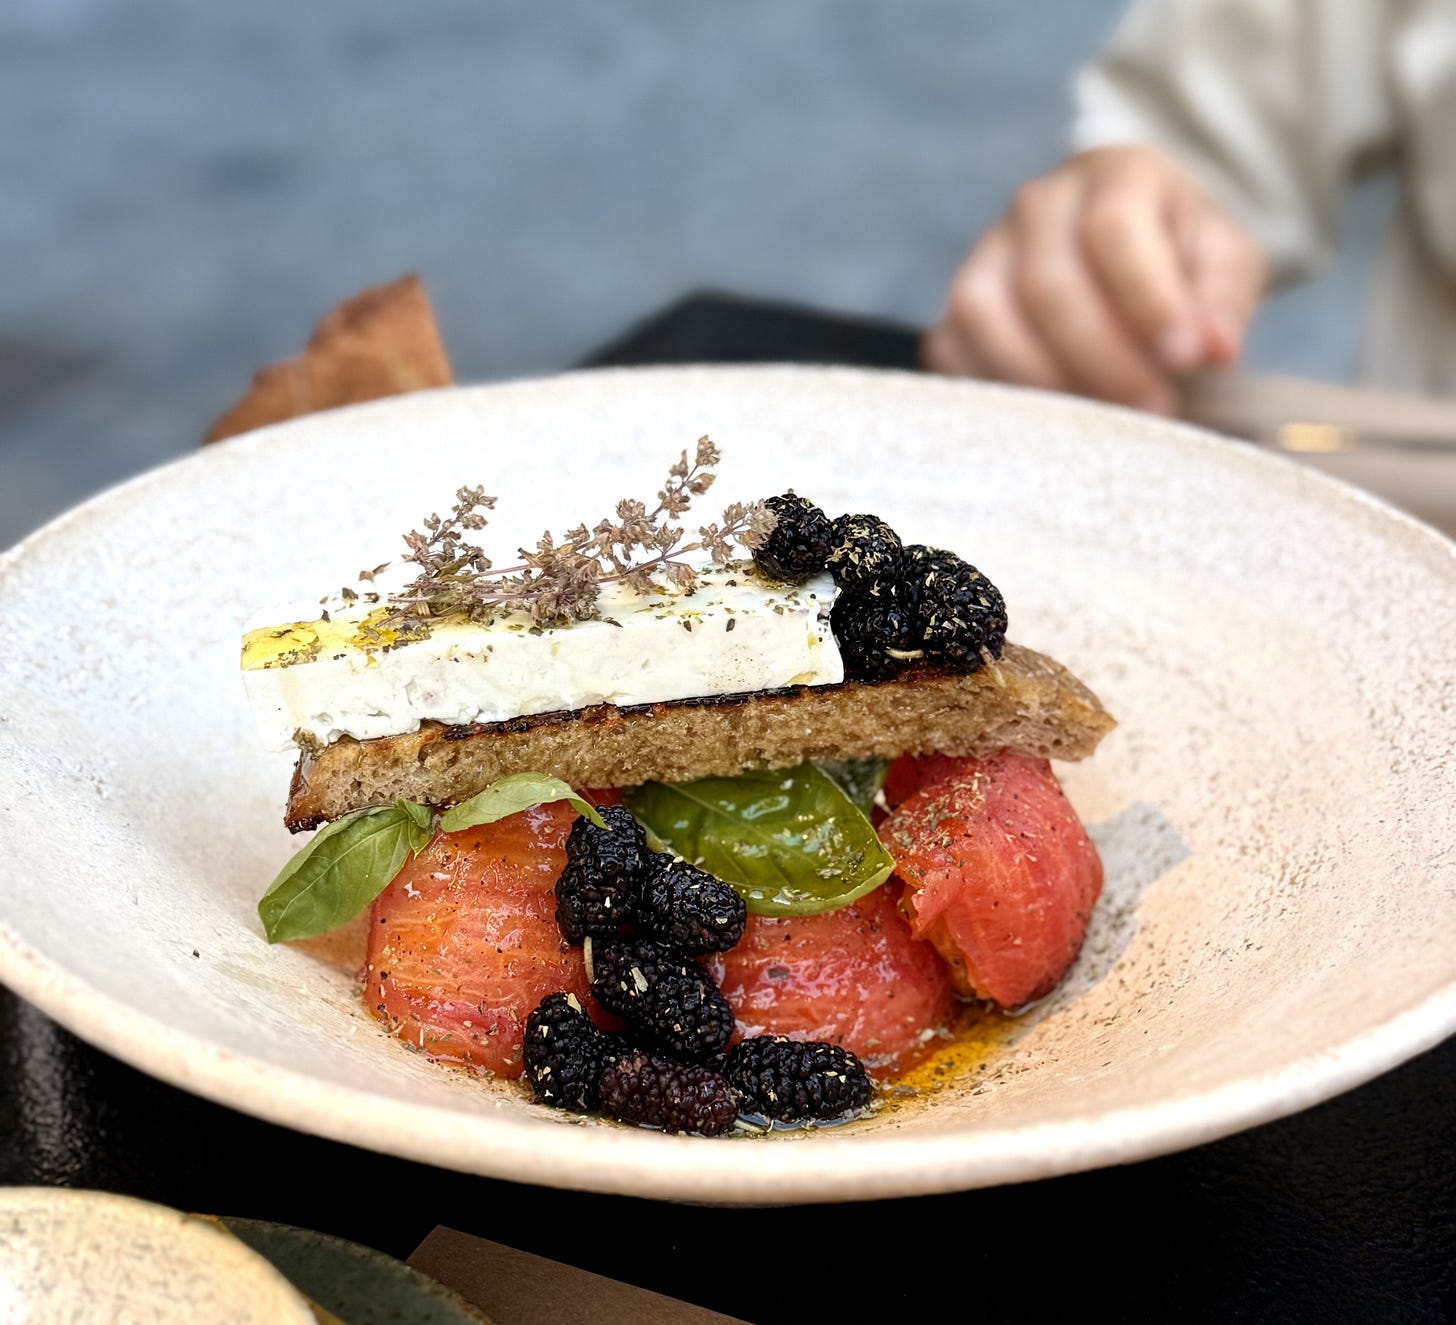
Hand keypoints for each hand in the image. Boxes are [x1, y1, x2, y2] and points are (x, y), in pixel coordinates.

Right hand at [921, 145, 1266, 413]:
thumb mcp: (1223, 262)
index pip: (1112, 228)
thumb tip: (1213, 349)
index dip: (1147, 299)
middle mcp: (1038, 204)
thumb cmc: (1178, 260)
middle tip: (1152, 409)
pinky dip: (991, 388)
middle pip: (1047, 282)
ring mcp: (986, 251)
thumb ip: (1222, 297)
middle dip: (1102, 358)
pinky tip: (1045, 416)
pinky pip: (950, 348)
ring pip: (984, 313)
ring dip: (1042, 380)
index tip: (1186, 359)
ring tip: (1098, 422)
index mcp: (1114, 174)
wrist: (1124, 252)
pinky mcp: (956, 305)